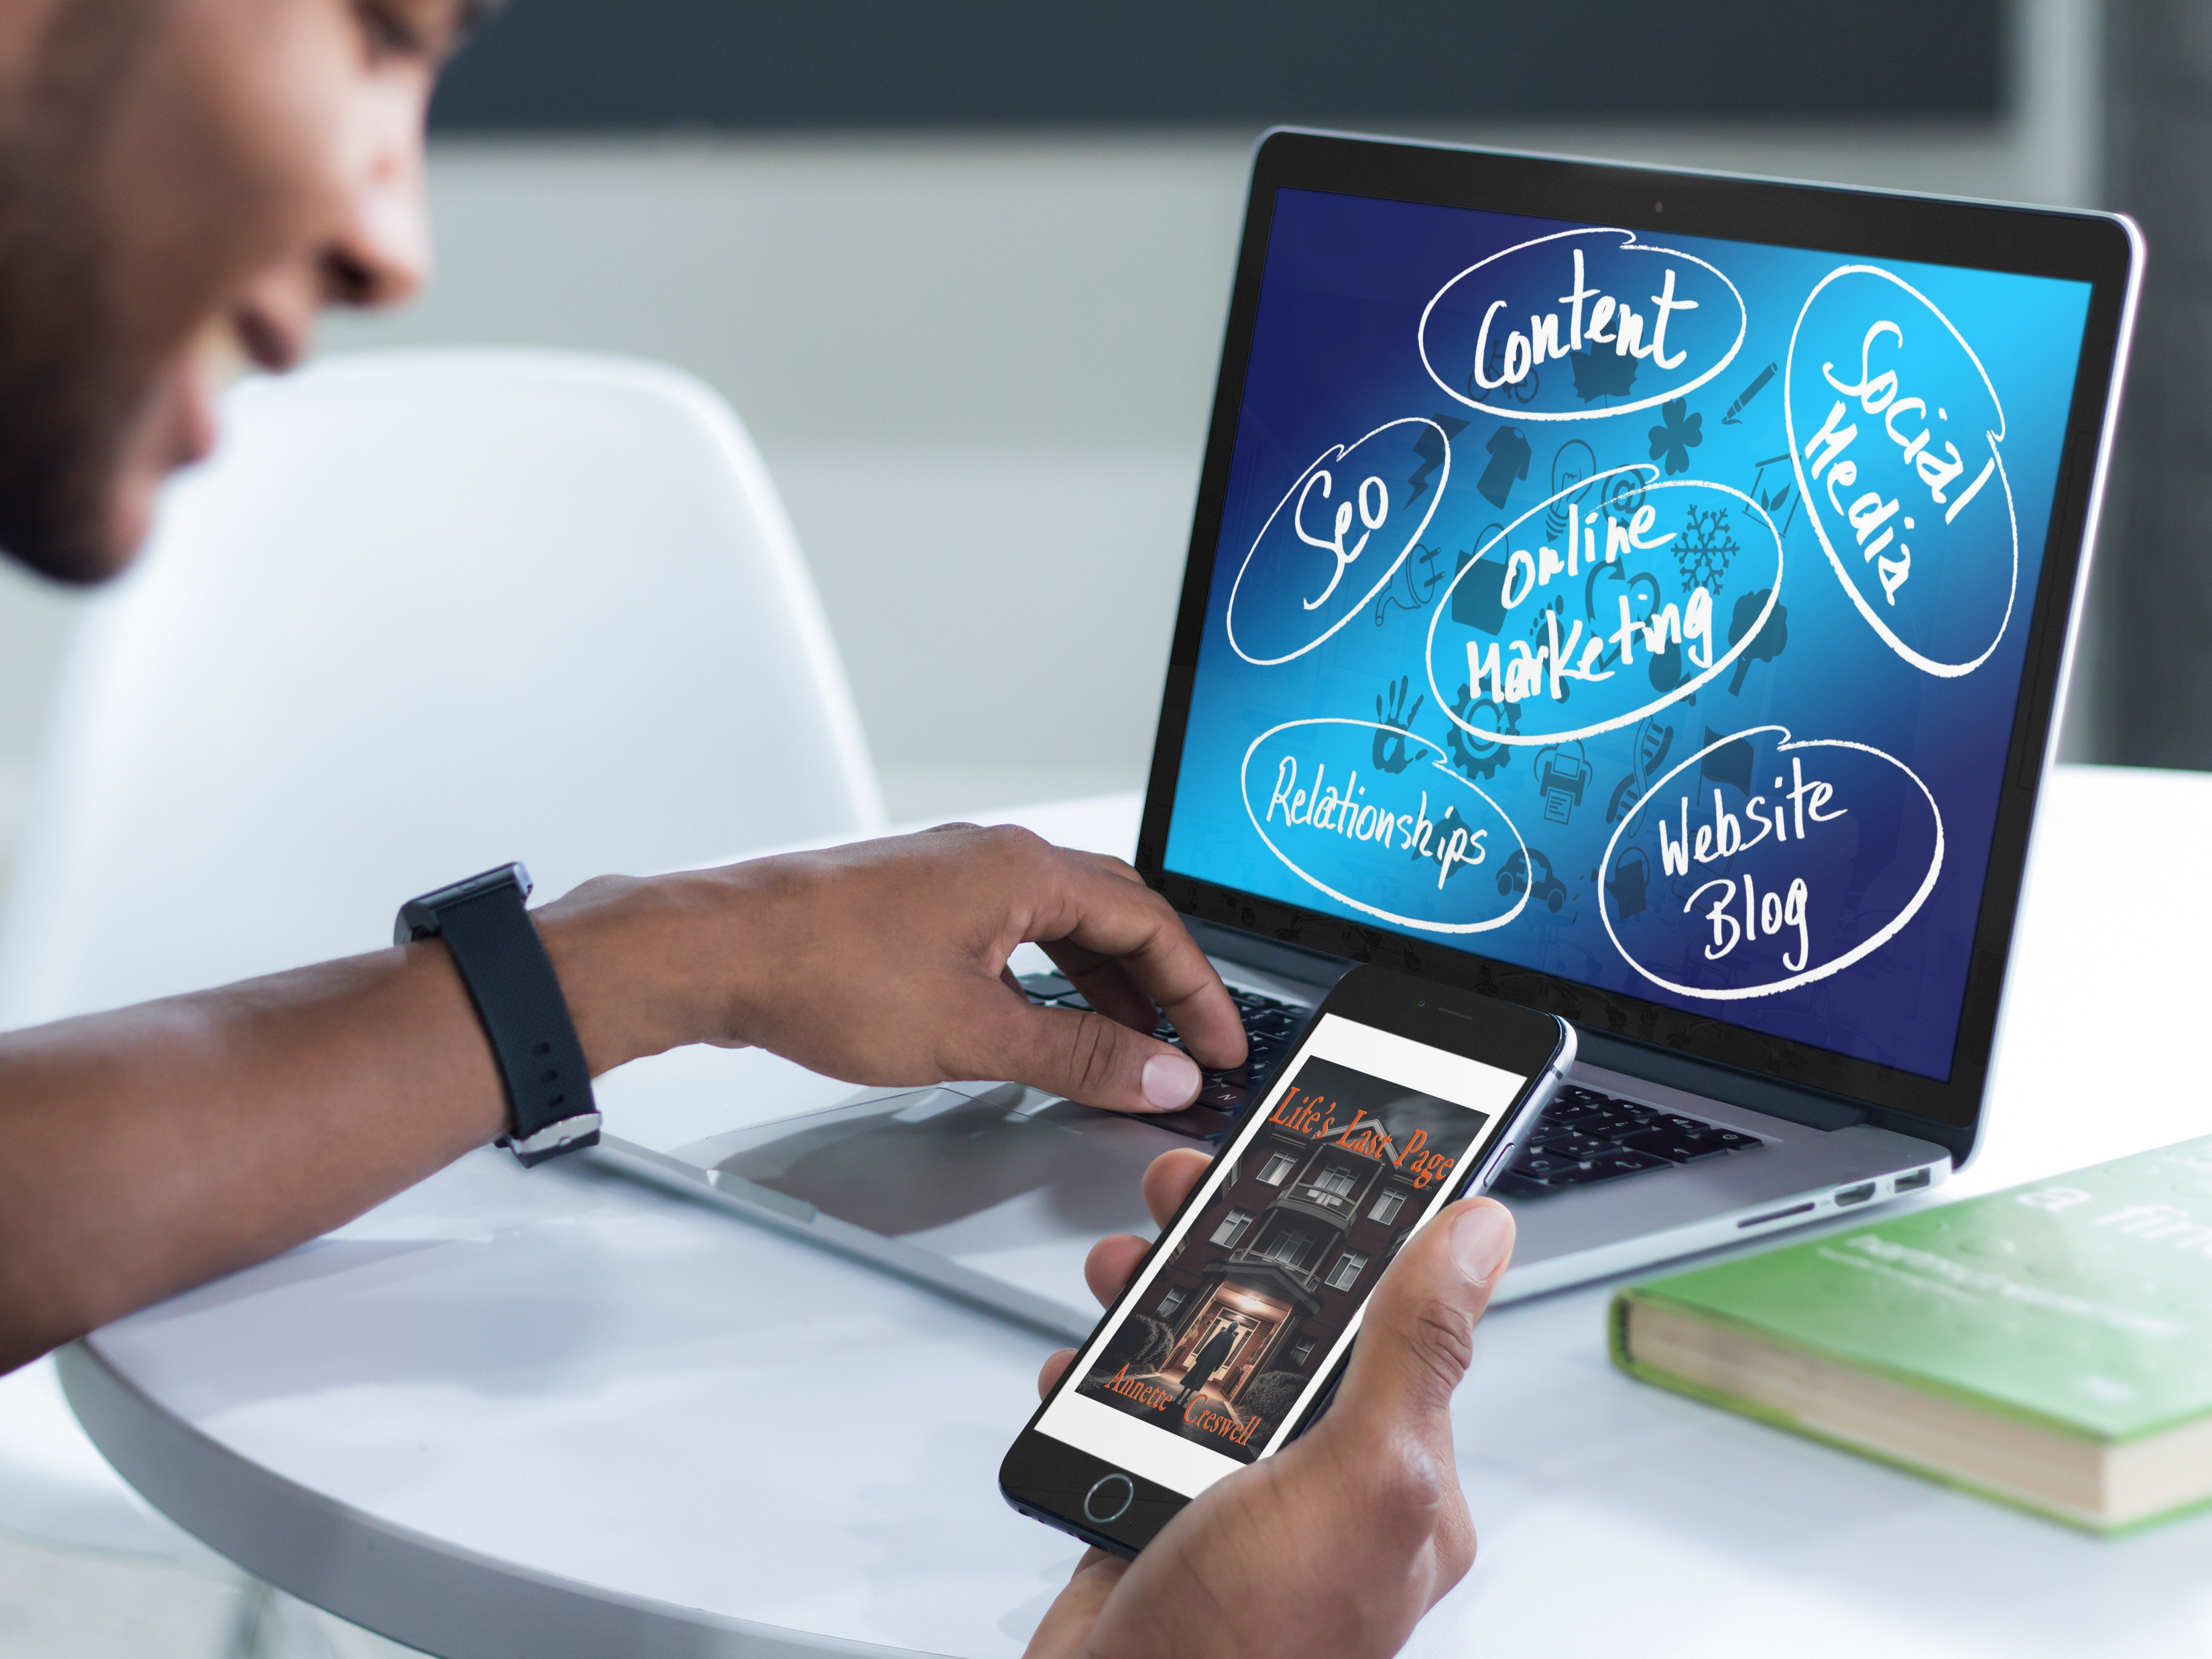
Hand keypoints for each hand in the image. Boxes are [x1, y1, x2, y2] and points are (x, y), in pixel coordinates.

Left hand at [537, 825, 1246, 1114]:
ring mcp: (948, 876)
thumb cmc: (820, 970)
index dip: (1199, 990)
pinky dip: (1046, 978)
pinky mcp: (911, 905)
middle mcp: (990, 857)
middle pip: (1112, 912)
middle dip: (1160, 983)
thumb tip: (1157, 1073)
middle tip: (1188, 1046)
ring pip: (1058, 922)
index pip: (1150, 922)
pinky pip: (1010, 933)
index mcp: (1021, 869)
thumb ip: (1078, 1056)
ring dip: (1103, 983)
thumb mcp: (973, 1032)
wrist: (713, 952)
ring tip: (1124, 1046)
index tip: (1222, 1043)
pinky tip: (1037, 1020)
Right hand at [1025, 1150, 1515, 1658]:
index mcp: (1398, 1473)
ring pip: (1204, 1356)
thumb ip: (1416, 1354)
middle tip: (1185, 1197)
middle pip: (1287, 1323)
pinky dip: (1100, 1379)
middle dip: (1232, 1249)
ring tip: (1120, 1274)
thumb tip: (1481, 1234)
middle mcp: (1323, 1482)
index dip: (1358, 1228)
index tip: (1319, 1155)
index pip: (1396, 1315)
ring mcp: (1237, 1499)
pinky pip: (1134, 1414)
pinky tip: (1085, 1370)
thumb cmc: (1253, 1652)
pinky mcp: (1157, 1515)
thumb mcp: (1360, 1480)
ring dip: (1155, 1301)